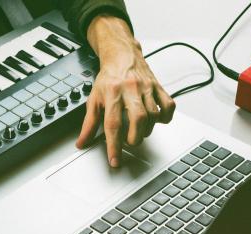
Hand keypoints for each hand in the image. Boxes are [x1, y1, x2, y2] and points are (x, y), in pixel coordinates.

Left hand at [76, 15, 175, 166]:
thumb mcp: (93, 100)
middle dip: (134, 138)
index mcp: (112, 93)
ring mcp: (147, 88)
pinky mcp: (158, 87)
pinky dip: (165, 118)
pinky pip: (169, 105)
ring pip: (154, 115)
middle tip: (129, 142)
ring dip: (146, 130)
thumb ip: (88, 124)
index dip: (114, 146)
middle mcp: (130, 89)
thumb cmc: (108, 79)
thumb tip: (81, 143)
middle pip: (138, 119)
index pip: (113, 124)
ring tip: (138, 132)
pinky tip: (156, 121)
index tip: (115, 161)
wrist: (121, 55)